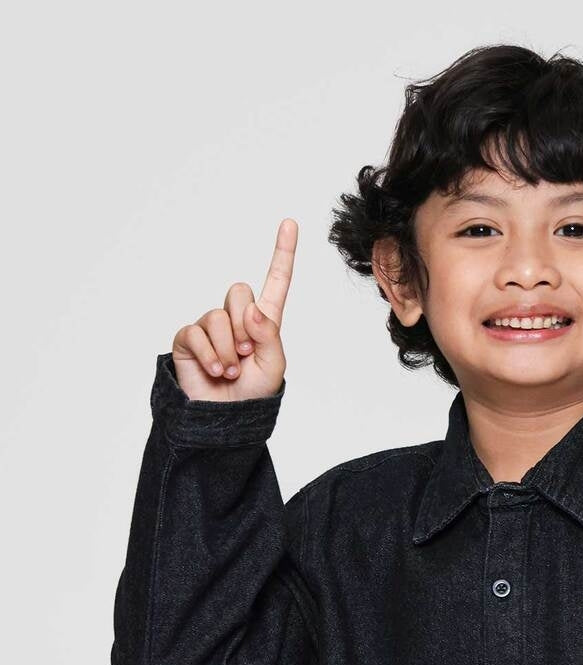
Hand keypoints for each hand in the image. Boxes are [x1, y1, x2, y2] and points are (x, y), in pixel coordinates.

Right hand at [171, 217, 296, 401]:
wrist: (226, 419)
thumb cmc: (253, 394)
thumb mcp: (273, 366)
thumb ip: (270, 336)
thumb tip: (252, 309)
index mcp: (264, 321)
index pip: (275, 281)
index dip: (282, 253)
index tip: (289, 223)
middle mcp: (236, 317)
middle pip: (239, 291)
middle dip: (244, 325)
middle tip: (246, 354)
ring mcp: (210, 326)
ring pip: (218, 316)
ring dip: (229, 349)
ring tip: (231, 371)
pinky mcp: (189, 338)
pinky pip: (197, 333)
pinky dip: (210, 355)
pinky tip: (216, 371)